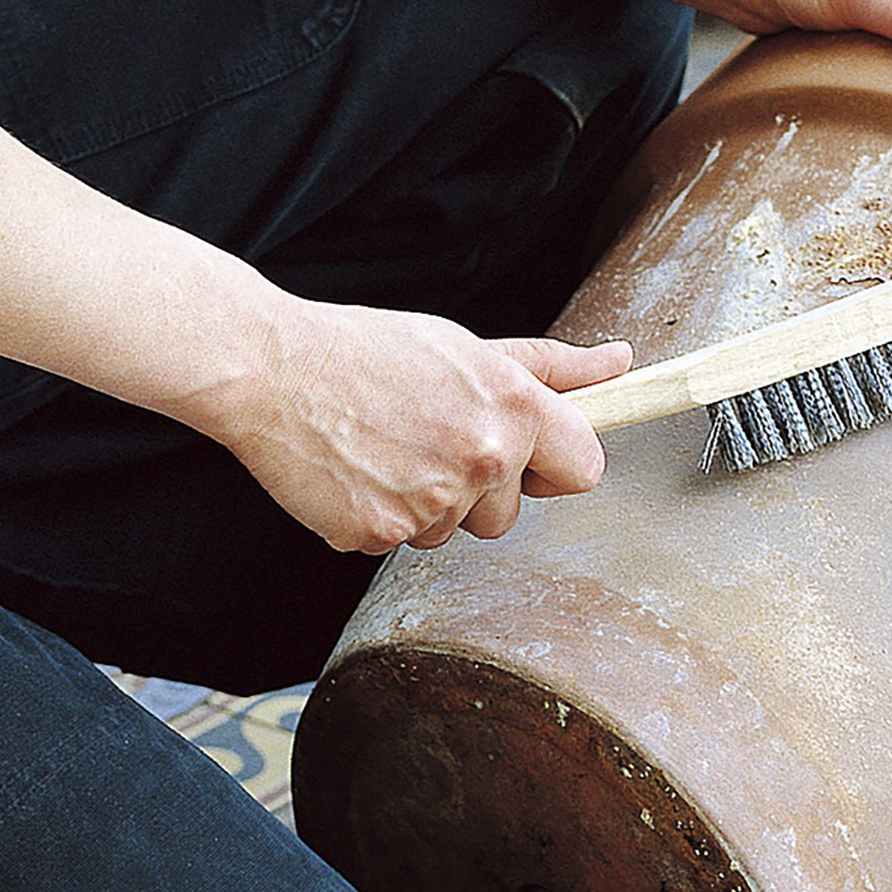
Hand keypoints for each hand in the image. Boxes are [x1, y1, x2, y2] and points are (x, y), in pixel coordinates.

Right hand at [209, 302, 631, 552]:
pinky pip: (400, 543)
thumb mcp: (469, 348)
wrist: (271, 370)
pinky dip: (380, 516)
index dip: (557, 466)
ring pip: (452, 531)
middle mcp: (483, 456)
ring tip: (388, 450)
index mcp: (514, 406)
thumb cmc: (369, 351)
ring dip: (427, 504)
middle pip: (511, 515)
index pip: (586, 468)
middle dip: (479, 490)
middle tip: (428, 439)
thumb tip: (619, 363)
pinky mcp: (381, 533)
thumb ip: (551, 368)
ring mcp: (432, 500)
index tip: (529, 457)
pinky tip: (358, 472)